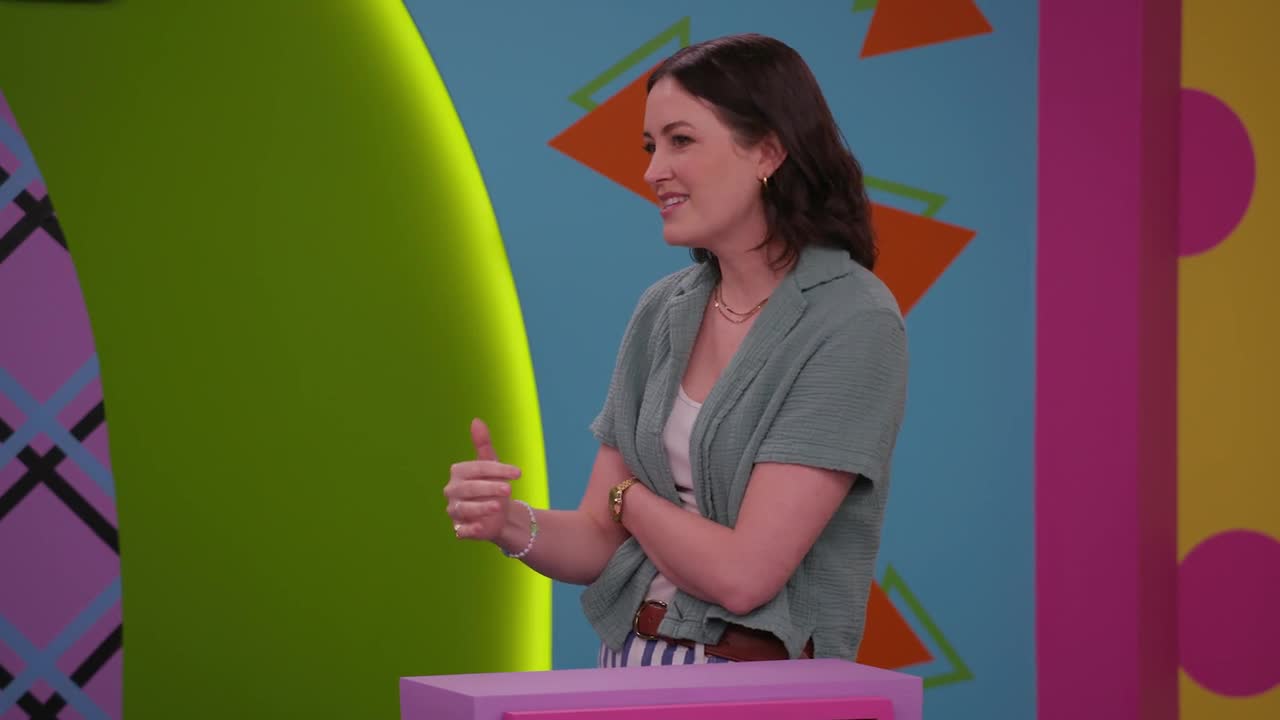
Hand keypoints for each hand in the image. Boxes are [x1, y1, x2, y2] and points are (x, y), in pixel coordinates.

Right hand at [444, 418, 520, 541]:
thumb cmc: (492, 485)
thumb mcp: (491, 465)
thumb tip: (476, 420)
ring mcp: (454, 510)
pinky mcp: (460, 529)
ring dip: (480, 508)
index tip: (518, 472)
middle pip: (470, 488)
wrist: (498, 514)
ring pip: (464, 509)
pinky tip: (481, 528)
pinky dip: (470, 529)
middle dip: (489, 488)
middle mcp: (452, 491)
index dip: (498, 470)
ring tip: (497, 507)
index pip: (477, 468)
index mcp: (459, 472)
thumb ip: (483, 444)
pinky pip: (462, 530)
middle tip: (509, 490)